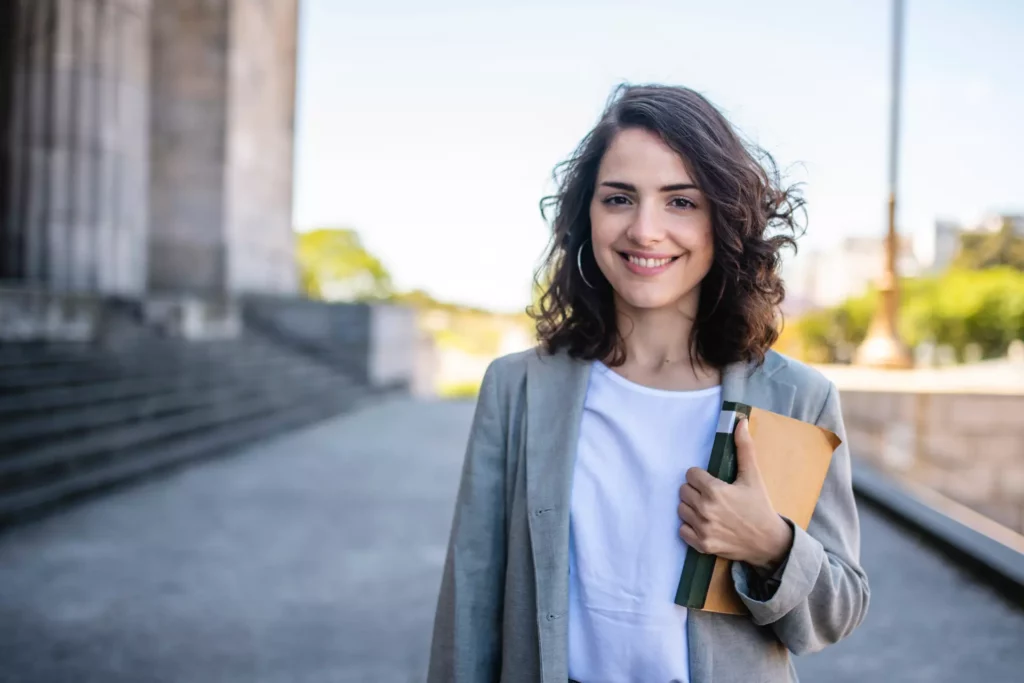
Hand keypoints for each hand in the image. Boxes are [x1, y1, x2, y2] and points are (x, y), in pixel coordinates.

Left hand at [678, 417, 792, 569]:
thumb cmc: (760, 507)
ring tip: (707, 508)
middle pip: (683, 491)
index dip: (700, 476)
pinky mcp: (701, 545)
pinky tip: (704, 523)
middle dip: (695, 490)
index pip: (690, 474)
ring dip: (691, 507)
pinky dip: (690, 527)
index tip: (711, 481)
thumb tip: (740, 422)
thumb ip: (744, 448)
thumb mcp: (753, 477)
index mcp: (715, 491)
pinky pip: (682, 530)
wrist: (769, 542)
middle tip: (711, 495)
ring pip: (681, 509)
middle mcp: (705, 510)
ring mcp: (702, 529)